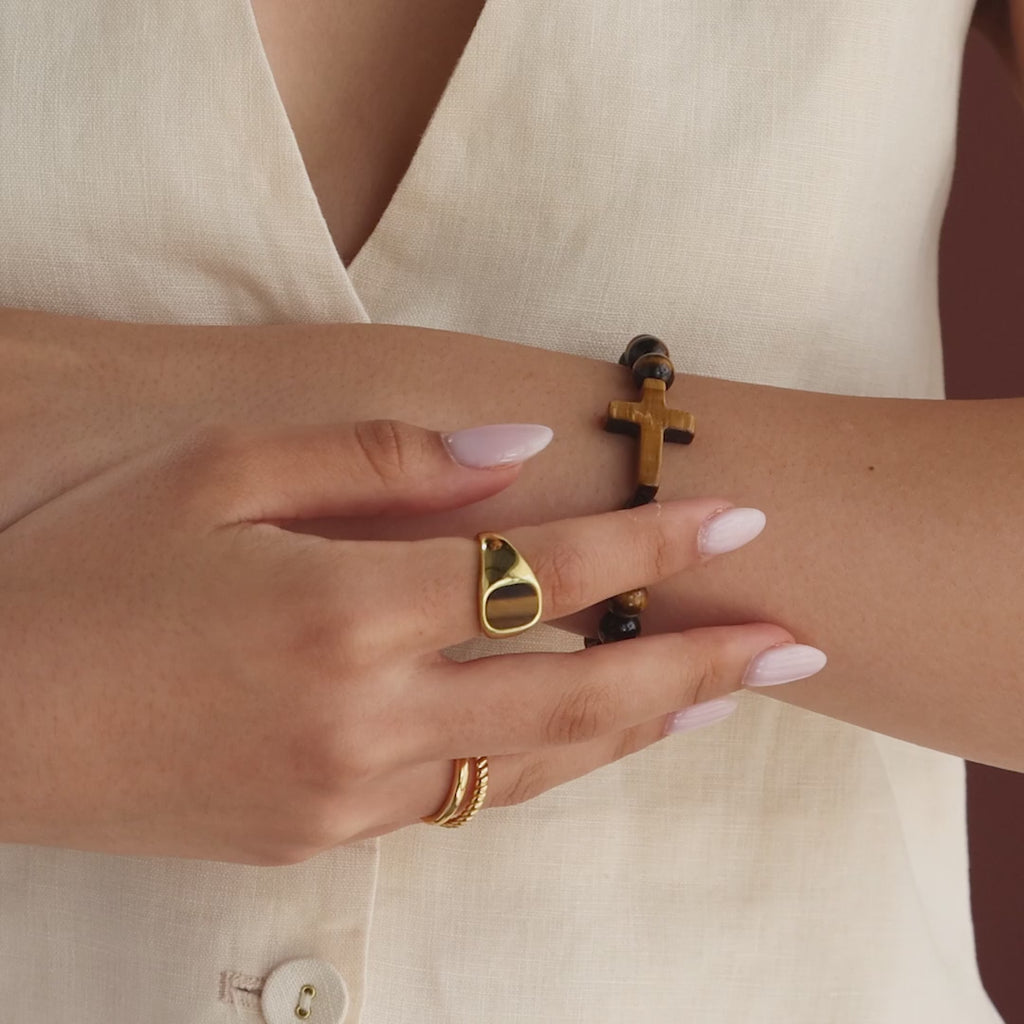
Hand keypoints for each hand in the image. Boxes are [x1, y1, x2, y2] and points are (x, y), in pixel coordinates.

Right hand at [0, 417, 819, 864]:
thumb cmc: (81, 570)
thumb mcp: (216, 472)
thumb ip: (374, 460)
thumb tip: (512, 448)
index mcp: (341, 608)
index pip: (543, 569)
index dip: (651, 539)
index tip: (738, 516)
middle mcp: (364, 716)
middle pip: (578, 693)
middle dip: (699, 661)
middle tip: (796, 643)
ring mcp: (346, 794)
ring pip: (534, 764)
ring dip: (640, 726)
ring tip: (722, 693)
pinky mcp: (316, 838)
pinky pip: (461, 798)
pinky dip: (541, 765)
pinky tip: (589, 739)